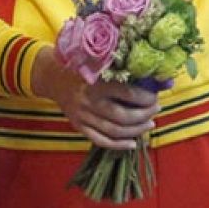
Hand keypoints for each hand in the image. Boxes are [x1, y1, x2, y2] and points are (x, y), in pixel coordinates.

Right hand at [31, 46, 157, 149]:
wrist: (52, 76)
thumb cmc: (80, 66)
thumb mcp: (99, 62)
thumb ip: (122, 71)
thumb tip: (157, 80)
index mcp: (96, 82)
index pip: (128, 94)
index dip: (146, 98)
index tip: (154, 96)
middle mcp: (89, 101)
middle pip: (124, 116)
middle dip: (145, 115)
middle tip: (155, 109)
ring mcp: (83, 116)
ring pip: (115, 131)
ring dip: (136, 131)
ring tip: (149, 124)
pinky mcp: (79, 126)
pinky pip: (101, 141)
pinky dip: (118, 145)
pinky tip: (132, 143)